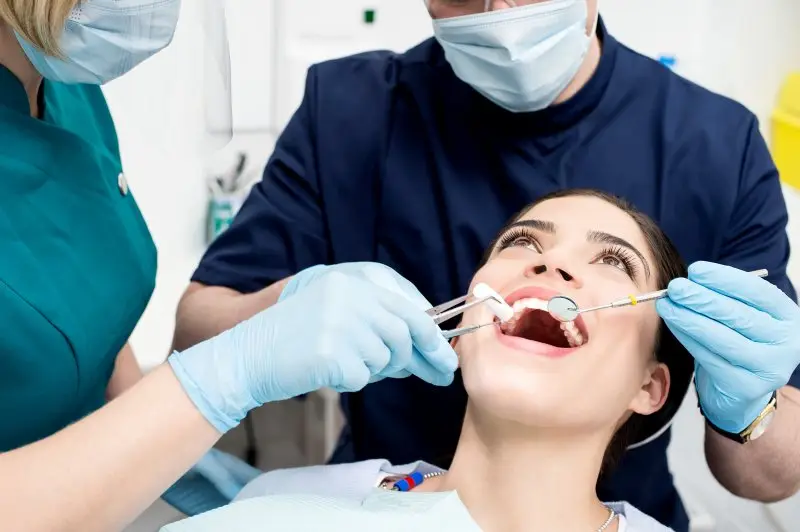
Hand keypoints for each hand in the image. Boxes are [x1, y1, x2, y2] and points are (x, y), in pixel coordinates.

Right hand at [280, 262, 439, 379]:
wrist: (247, 355)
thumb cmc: (295, 339)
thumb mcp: (338, 312)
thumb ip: (379, 320)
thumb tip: (427, 346)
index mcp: (353, 280)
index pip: (408, 304)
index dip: (433, 331)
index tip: (446, 353)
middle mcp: (350, 294)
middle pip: (406, 331)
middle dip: (426, 357)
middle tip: (441, 376)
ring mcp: (341, 322)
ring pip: (387, 357)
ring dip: (375, 369)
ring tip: (345, 363)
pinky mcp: (332, 353)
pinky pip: (363, 377)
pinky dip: (351, 381)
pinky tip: (327, 371)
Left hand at [656, 261, 799, 432]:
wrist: (743, 390)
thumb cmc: (740, 341)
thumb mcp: (743, 316)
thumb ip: (724, 297)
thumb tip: (689, 280)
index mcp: (788, 316)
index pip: (758, 292)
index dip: (724, 279)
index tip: (695, 270)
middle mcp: (786, 342)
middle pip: (738, 315)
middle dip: (701, 299)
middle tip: (675, 287)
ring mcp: (768, 367)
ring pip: (721, 338)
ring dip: (688, 318)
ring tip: (666, 305)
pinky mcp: (746, 387)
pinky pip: (709, 357)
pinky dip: (687, 338)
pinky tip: (673, 324)